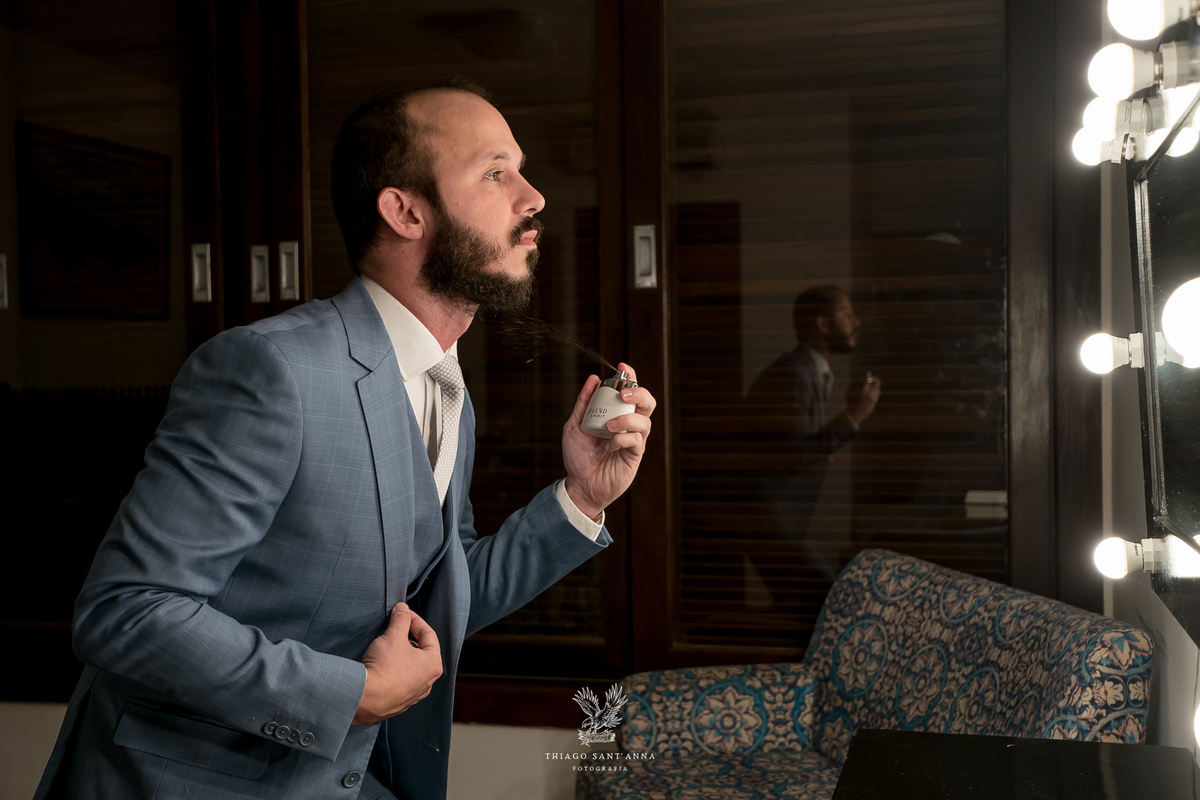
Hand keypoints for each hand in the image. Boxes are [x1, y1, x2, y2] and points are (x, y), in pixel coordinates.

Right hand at [353, 603, 441, 724]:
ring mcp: (413, 694)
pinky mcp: (398, 702)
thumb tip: (402, 609)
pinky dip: (392, 670)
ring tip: (385, 646)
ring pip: (409, 667)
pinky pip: (399, 681)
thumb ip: (401, 619)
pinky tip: (381, 666)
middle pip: (420, 651)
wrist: (365, 699)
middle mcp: (427, 682)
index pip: (429, 634)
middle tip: (393, 629)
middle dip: (407, 637)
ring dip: (399, 654)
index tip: (403, 613)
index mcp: (433, 664)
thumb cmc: (385, 668)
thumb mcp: (393, 635)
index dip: (415, 620)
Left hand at [562, 362, 656, 517]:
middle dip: (639, 393)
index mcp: (615, 413)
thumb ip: (584, 403)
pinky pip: (637, 440)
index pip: (629, 391)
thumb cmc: (578, 456)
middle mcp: (628, 424)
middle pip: (647, 402)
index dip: (630, 376)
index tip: (623, 367)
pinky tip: (608, 446)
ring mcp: (634, 440)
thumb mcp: (574, 425)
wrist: (580, 484)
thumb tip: (593, 379)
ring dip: (627, 419)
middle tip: (624, 394)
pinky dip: (622, 439)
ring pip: (645, 420)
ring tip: (609, 427)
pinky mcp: (635, 455)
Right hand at [846, 371, 881, 424]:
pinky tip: (874, 392)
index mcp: (864, 391)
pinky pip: (877, 395)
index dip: (868, 375)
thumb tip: (856, 379)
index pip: (867, 380)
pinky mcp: (874, 403)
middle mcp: (870, 394)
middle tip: (873, 378)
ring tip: (873, 385)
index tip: (868, 372)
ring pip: (878, 389)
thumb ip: (854, 386)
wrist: (855, 415)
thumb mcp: (849, 394)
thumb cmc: (850, 404)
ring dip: (876, 386)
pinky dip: (876, 392)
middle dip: (875, 380)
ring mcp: (873, 399)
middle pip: (876, 383)